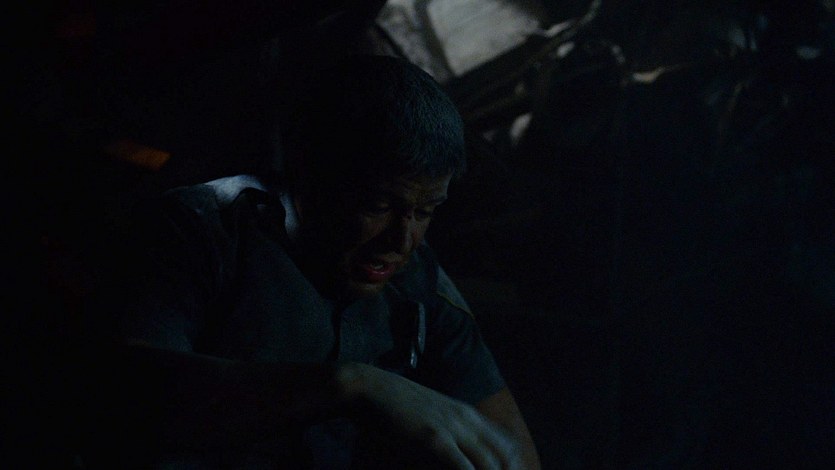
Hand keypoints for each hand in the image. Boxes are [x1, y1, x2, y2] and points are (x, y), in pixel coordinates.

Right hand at [337, 362, 524, 469]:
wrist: (369, 388)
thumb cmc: (396, 406)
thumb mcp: (432, 415)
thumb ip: (449, 432)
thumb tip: (458, 453)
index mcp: (468, 414)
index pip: (507, 444)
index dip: (513, 467)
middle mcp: (467, 419)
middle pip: (504, 456)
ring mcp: (452, 427)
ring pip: (489, 464)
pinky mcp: (434, 438)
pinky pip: (463, 467)